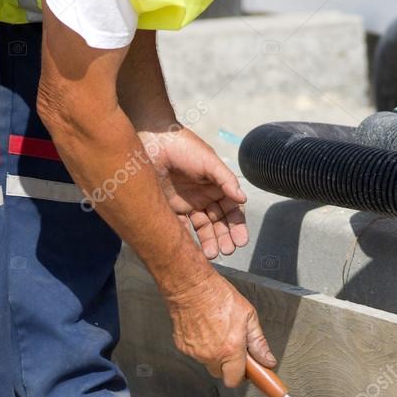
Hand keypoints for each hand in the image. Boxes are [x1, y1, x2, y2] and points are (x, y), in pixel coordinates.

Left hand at [140, 127, 247, 259]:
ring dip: (209, 242)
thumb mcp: (209, 162)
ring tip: (213, 254)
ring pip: (202, 228)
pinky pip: (180, 227)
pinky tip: (192, 249)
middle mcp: (205, 197)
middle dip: (224, 237)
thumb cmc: (184, 147)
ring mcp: (188, 204)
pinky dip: (187, 239)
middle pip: (219, 223)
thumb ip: (226, 180)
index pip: (232, 210)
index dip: (237, 226)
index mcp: (218, 187)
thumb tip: (242, 198)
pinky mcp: (170, 208)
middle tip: (227, 251)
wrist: (154, 141)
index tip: (240, 241)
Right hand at [166, 271, 276, 386]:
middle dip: (228, 364)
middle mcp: (211, 354)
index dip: (242, 375)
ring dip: (214, 353)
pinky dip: (200, 345)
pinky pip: (195, 352)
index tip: (247, 369)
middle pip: (221, 373)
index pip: (235, 380)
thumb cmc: (217, 295)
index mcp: (230, 349)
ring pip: (207, 362)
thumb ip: (258, 342)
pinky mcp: (182, 346)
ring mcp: (195, 351)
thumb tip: (267, 360)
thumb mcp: (248, 316)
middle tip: (232, 345)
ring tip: (216, 330)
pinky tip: (204, 328)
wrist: (191, 286)